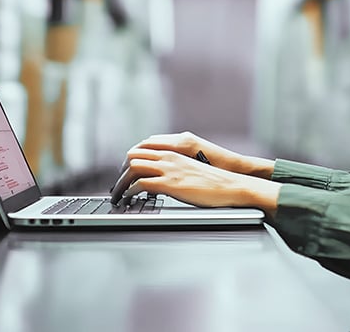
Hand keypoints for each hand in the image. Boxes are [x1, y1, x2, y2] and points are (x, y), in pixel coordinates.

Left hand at [110, 149, 280, 214]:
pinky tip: (129, 199)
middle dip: (121, 172)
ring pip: (132, 168)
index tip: (124, 174)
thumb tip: (165, 179)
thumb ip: (177, 169)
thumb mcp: (192, 169)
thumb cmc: (215, 182)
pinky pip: (140, 184)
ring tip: (118, 195)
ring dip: (121, 183)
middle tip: (118, 186)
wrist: (231, 186)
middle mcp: (169, 156)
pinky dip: (130, 192)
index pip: (141, 149)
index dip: (129, 161)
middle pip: (133, 156)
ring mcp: (168, 169)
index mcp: (174, 152)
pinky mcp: (170, 183)